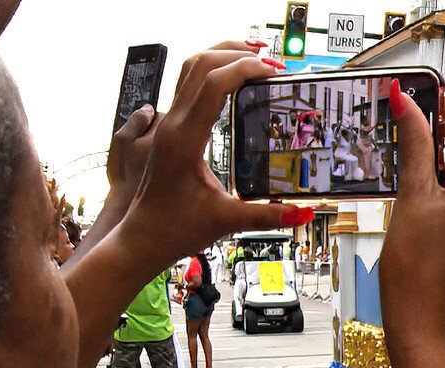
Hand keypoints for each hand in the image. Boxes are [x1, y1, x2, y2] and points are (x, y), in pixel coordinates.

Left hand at [112, 42, 309, 269]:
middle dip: (236, 53)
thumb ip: (266, 216)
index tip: (274, 72)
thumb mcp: (225, 221)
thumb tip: (303, 213)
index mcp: (185, 139)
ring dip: (221, 56)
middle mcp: (173, 124)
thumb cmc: (174, 229)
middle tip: (272, 62)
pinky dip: (211, 72)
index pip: (215, 84)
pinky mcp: (169, 128)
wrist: (141, 238)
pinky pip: (188, 85)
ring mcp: (168, 124)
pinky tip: (232, 82)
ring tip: (254, 59)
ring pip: (190, 68)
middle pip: (200, 64)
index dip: (246, 69)